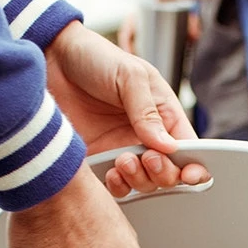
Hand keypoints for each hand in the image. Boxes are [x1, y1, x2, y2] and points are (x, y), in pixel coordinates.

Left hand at [46, 21, 207, 189]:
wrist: (52, 61)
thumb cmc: (95, 59)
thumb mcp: (130, 76)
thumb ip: (148, 111)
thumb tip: (169, 146)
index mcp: (164, 115)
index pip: (189, 148)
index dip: (195, 166)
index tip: (190, 173)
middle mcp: (147, 137)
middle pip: (171, 173)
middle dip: (164, 173)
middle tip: (147, 157)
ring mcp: (124, 151)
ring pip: (147, 184)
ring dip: (140, 179)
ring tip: (123, 160)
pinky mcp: (101, 162)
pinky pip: (119, 188)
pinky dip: (119, 187)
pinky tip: (112, 172)